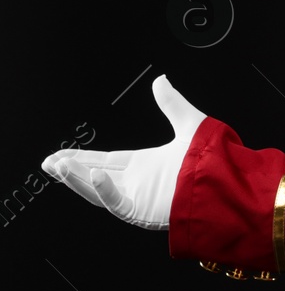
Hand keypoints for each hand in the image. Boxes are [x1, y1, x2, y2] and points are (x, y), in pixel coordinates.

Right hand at [40, 74, 205, 230]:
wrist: (227, 182)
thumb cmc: (212, 159)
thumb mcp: (188, 123)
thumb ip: (171, 103)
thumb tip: (160, 80)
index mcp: (146, 165)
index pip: (106, 160)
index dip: (82, 157)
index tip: (62, 154)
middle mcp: (139, 182)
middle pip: (95, 176)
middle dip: (71, 169)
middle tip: (49, 163)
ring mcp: (139, 197)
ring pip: (98, 190)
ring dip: (77, 179)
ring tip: (58, 166)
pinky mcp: (143, 210)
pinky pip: (117, 202)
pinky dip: (104, 190)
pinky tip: (94, 174)